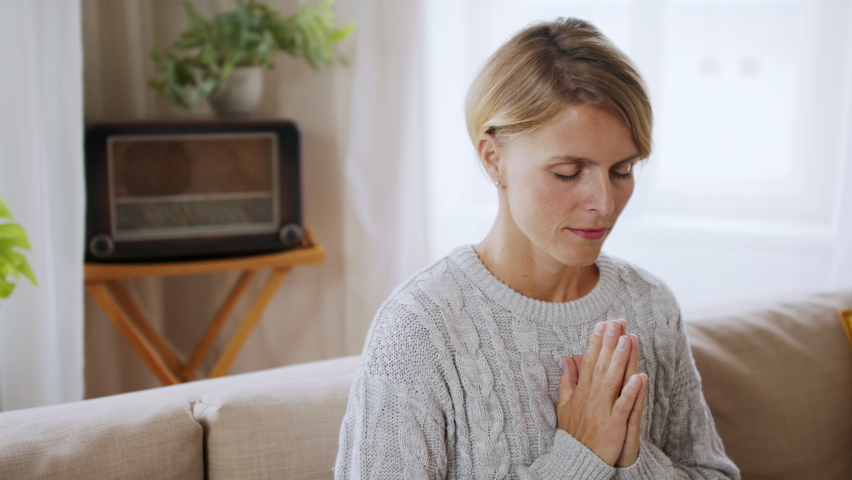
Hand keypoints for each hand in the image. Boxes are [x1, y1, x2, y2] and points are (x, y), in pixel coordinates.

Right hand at [557, 320, 646, 465]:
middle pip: (601, 366)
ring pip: (613, 381)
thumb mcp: (565, 405)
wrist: (578, 460)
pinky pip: (624, 406)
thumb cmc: (574, 433)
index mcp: (581, 392)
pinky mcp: (615, 425)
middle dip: (610, 344)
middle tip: (617, 323)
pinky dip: (631, 392)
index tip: (603, 324)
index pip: (589, 361)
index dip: (597, 342)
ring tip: (628, 340)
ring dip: (621, 360)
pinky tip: (640, 376)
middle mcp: (591, 398)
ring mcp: (603, 411)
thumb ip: (567, 381)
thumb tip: (568, 359)